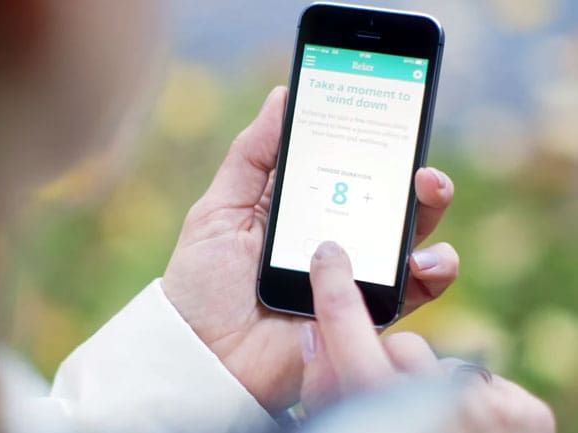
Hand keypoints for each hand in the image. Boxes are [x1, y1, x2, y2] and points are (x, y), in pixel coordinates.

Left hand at [162, 87, 458, 411]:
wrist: (203, 358)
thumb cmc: (202, 284)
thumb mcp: (219, 210)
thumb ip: (253, 156)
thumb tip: (284, 95)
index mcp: (299, 207)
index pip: (345, 166)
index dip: (370, 141)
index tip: (387, 112)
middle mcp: (333, 236)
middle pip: (385, 197)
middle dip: (411, 172)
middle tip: (417, 157)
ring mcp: (352, 274)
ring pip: (409, 236)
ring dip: (429, 210)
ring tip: (427, 189)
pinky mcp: (365, 312)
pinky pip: (413, 290)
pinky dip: (431, 271)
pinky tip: (421, 258)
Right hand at [300, 242, 554, 432]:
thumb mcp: (338, 423)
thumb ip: (323, 383)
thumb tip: (315, 331)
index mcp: (380, 411)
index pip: (348, 331)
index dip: (334, 289)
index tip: (330, 256)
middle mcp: (439, 408)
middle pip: (400, 347)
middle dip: (385, 366)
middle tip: (384, 397)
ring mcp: (490, 411)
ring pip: (439, 360)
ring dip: (426, 384)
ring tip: (428, 421)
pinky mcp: (526, 414)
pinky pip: (478, 379)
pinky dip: (467, 398)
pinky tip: (461, 426)